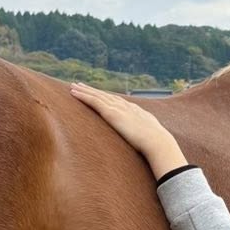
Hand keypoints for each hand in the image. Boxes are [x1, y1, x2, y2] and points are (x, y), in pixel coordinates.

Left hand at [70, 82, 186, 177]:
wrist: (156, 141)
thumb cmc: (156, 144)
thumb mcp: (151, 136)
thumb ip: (145, 136)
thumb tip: (147, 143)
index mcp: (135, 111)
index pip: (117, 102)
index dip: (106, 97)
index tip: (99, 94)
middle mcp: (126, 106)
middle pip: (106, 96)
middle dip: (93, 90)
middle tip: (81, 85)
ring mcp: (118, 108)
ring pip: (97, 96)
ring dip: (84, 90)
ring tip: (73, 86)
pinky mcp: (111, 113)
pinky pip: (94, 101)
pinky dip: (83, 96)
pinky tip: (74, 93)